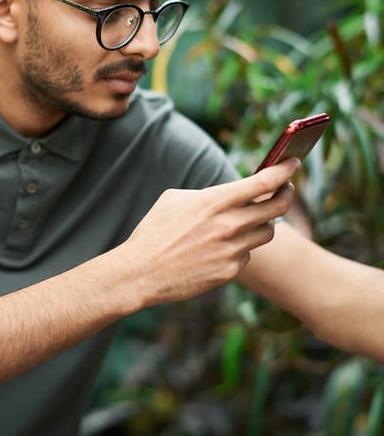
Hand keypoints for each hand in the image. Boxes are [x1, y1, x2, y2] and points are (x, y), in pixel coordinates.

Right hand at [120, 158, 299, 304]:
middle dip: (286, 195)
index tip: (293, 164)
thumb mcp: (176, 199)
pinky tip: (220, 247)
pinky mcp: (230, 271)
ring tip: (250, 218)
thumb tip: (229, 194)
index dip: (285, 170)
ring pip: (266, 232)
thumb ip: (209, 194)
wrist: (141, 272)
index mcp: (216, 201)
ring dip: (262, 222)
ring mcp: (233, 250)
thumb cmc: (154, 231)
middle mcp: (230, 225)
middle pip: (278, 207)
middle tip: (286, 189)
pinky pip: (246, 254)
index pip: (264, 182)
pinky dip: (240, 248)